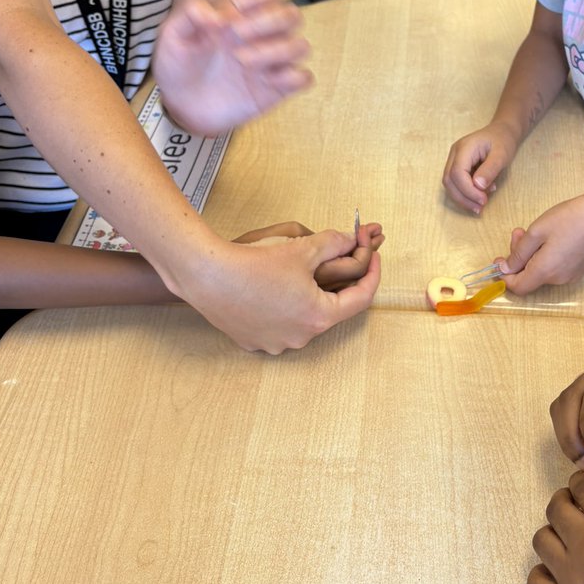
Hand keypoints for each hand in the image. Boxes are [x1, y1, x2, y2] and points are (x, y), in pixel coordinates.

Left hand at [153, 0, 312, 135]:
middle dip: (268, 21)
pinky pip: (304, 78)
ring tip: (243, 61)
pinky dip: (292, 77)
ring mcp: (272, 63)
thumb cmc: (180, 66)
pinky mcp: (278, 89)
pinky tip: (266, 81)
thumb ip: (190, 16)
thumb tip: (215, 15)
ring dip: (277, 50)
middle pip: (292, 15)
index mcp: (242, 16)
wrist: (180, 105)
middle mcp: (263, 36)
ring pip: (301, 46)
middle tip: (237, 35)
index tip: (232, 10)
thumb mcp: (173, 37)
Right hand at [173, 226, 380, 352]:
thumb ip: (335, 243)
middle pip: (331, 309)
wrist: (208, 276)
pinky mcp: (254, 342)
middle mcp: (301, 338)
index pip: (361, 299)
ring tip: (301, 275)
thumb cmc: (256, 264)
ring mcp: (276, 343)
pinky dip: (284, 309)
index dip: (373, 275)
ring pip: (304, 319)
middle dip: (338, 284)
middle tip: (338, 261)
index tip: (375, 257)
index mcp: (319, 317)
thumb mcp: (303, 248)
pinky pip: (278, 325)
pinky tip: (274, 290)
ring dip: (309, 298)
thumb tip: (351, 239)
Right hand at [442, 121, 519, 213]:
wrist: (502, 132)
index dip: (468, 190)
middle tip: (480, 208)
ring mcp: (454, 159)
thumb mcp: (502, 154)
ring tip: (480, 205)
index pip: (457, 173)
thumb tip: (478, 186)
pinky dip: (466, 193)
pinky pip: (456, 183)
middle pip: (449, 180)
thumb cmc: (503, 140)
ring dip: (463, 198)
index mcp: (464, 148)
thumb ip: (490, 169)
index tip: (483, 200)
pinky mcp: (458, 166)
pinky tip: (481, 196)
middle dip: (463, 197)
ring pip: (450, 184)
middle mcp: (455, 154)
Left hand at [495, 189, 583, 293]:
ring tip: (536, 230)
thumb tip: (505, 269)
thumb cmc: (568, 219)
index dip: (505, 276)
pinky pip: (555, 267)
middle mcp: (558, 280)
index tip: (500, 258)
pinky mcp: (580, 269)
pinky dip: (547, 255)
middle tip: (519, 232)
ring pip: (542, 270)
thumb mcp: (536, 232)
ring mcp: (571, 276)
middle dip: (519, 256)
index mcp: (545, 272)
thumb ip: (518, 253)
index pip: (518, 287)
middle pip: (530, 276)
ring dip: (533, 253)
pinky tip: (552, 237)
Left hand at [527, 470, 583, 583]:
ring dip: (556, 538)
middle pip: (555, 508)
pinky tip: (566, 576)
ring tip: (577, 547)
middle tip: (582, 516)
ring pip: (541, 540)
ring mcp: (574, 583)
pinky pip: (534, 582)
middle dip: (568, 504)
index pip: (580, 486)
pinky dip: (545, 575)